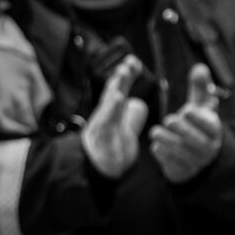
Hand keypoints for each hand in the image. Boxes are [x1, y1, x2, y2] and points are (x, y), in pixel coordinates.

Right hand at [82, 56, 148, 177]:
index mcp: (113, 114)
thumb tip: (136, 102)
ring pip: (109, 103)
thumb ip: (131, 117)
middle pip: (113, 92)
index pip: (119, 90)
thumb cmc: (110, 152)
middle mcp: (106, 117)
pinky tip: (119, 98)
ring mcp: (102, 127)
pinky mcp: (102, 139)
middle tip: (130, 62)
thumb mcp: (126, 131)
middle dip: (121, 77)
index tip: (135, 63)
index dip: (126, 77)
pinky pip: (106, 122)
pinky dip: (112, 110)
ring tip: (124, 72)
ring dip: (117, 86)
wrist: (98, 172)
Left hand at [149, 63, 224, 183]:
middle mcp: (208, 148)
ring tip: (155, 132)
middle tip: (168, 119)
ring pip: (183, 152)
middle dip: (183, 129)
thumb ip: (200, 87)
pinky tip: (156, 147)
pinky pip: (173, 164)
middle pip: (197, 140)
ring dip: (168, 141)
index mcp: (214, 130)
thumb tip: (199, 67)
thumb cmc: (196, 125)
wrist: (194, 157)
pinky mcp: (184, 171)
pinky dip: (164, 155)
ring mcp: (196, 161)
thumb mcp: (200, 106)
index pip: (210, 125)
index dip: (199, 118)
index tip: (186, 109)